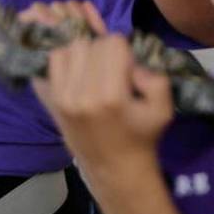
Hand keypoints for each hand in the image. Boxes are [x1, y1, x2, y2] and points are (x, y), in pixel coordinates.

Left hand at [28, 0, 172, 183]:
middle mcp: (81, 95)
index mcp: (111, 97)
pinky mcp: (50, 100)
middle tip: (111, 67)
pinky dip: (65, 60)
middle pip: (89, 44)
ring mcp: (61, 97)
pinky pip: (51, 63)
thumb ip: (156, 78)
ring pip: (68, 49)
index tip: (127, 66)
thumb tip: (131, 61)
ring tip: (94, 69)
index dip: (124, 50)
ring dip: (83, 52)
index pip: (112, 44)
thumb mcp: (163, 110)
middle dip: (103, 49)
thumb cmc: (141, 137)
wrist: (115, 169)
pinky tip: (77, 72)